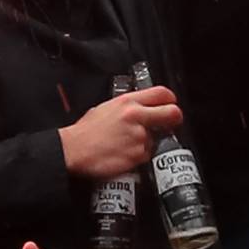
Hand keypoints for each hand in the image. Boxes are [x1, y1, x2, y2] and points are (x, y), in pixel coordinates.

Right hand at [60, 86, 181, 179]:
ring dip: (147, 142)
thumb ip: (128, 106)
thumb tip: (142, 108)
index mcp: (128, 102)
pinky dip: (139, 155)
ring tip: (127, 144)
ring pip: (157, 138)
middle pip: (173, 113)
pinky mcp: (138, 155)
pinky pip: (147, 155)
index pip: (162, 93)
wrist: (73, 150)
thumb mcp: (106, 107)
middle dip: (174, 118)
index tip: (170, 105)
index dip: (170, 100)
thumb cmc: (86, 131)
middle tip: (169, 124)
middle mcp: (137, 117)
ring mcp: (139, 137)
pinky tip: (124, 153)